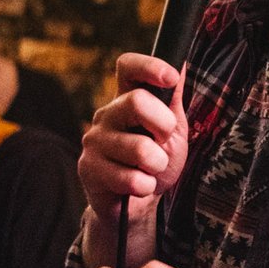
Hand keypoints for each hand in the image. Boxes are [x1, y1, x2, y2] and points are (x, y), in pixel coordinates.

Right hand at [79, 53, 189, 226]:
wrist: (138, 203)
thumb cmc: (156, 162)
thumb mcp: (173, 130)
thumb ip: (173, 100)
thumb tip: (180, 65)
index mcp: (127, 99)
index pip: (128, 67)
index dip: (149, 66)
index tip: (171, 78)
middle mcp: (107, 114)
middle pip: (137, 102)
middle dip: (164, 126)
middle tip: (163, 142)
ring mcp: (94, 141)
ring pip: (139, 148)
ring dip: (157, 165)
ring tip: (151, 170)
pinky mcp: (88, 169)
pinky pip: (130, 178)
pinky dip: (145, 186)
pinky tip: (139, 186)